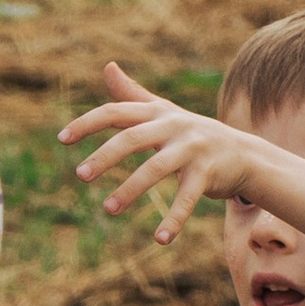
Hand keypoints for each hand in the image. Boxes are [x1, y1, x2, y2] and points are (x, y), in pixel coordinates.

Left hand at [61, 67, 258, 240]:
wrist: (243, 154)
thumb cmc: (193, 134)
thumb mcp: (163, 112)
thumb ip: (133, 95)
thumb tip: (107, 66)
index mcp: (157, 112)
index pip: (116, 112)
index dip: (88, 123)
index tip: (61, 138)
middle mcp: (174, 126)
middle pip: (132, 138)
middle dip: (105, 156)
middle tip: (80, 175)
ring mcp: (192, 149)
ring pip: (156, 169)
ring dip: (130, 190)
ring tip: (108, 209)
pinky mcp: (208, 173)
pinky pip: (187, 198)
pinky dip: (173, 219)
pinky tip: (160, 239)